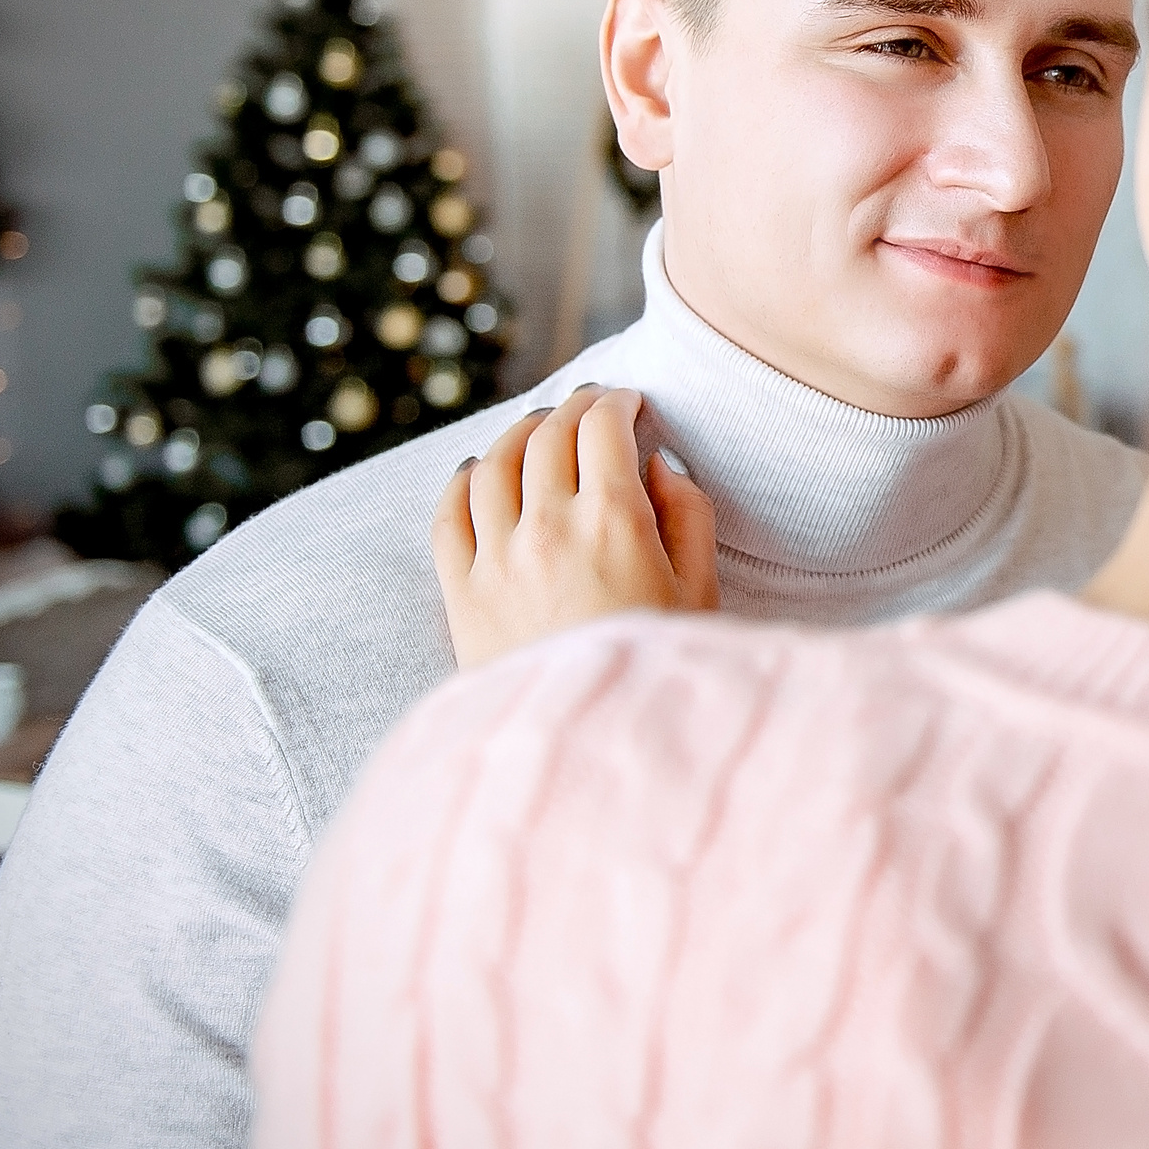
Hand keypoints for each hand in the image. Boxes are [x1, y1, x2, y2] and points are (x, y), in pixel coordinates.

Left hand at [432, 384, 718, 666]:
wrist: (590, 746)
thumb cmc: (657, 671)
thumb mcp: (702, 593)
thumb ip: (690, 516)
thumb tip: (658, 464)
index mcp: (615, 522)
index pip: (602, 427)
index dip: (616, 402)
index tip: (628, 404)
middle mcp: (549, 527)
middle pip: (547, 434)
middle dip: (571, 409)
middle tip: (588, 410)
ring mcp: (497, 557)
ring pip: (492, 462)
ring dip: (517, 435)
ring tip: (536, 432)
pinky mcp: (461, 592)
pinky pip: (447, 512)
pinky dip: (461, 479)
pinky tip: (475, 473)